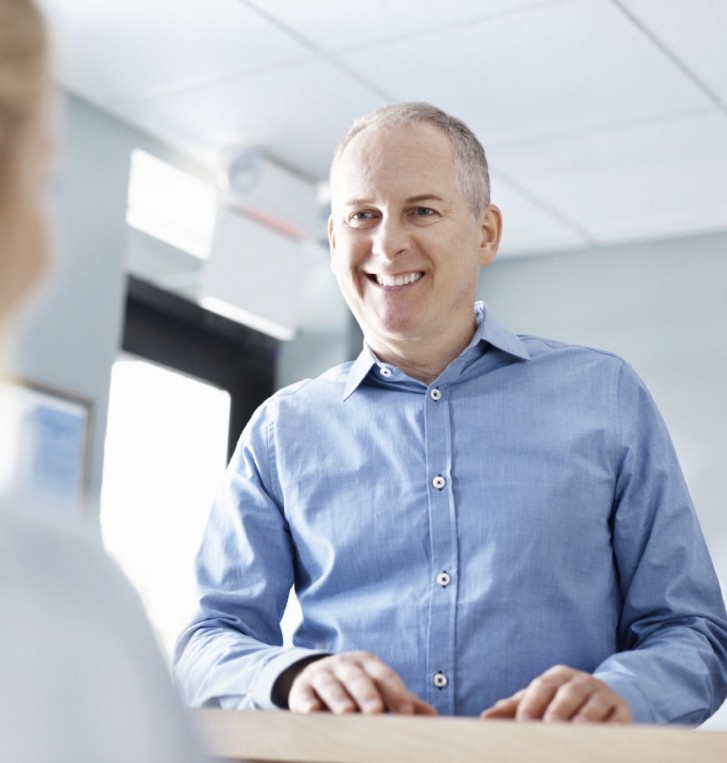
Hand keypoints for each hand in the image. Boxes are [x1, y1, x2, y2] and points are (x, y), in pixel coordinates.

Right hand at [287, 651, 436, 715]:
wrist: (315, 676)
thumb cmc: (355, 687)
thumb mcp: (378, 688)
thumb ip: (402, 701)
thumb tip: (432, 716)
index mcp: (368, 663)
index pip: (384, 676)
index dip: (396, 693)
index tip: (407, 714)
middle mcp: (345, 665)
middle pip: (357, 677)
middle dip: (367, 693)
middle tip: (376, 710)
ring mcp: (321, 674)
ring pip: (330, 684)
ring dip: (339, 698)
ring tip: (347, 712)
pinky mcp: (300, 688)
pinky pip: (302, 694)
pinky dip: (306, 702)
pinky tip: (312, 711)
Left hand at [480, 665, 631, 722]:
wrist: (603, 699)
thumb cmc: (561, 703)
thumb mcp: (539, 701)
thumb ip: (514, 708)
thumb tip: (485, 718)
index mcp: (557, 676)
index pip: (541, 687)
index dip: (531, 705)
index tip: (523, 725)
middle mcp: (581, 681)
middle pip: (567, 694)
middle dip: (556, 712)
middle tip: (548, 730)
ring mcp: (603, 695)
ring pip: (593, 706)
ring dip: (583, 721)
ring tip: (574, 734)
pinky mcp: (623, 711)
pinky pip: (619, 719)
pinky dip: (611, 729)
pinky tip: (601, 738)